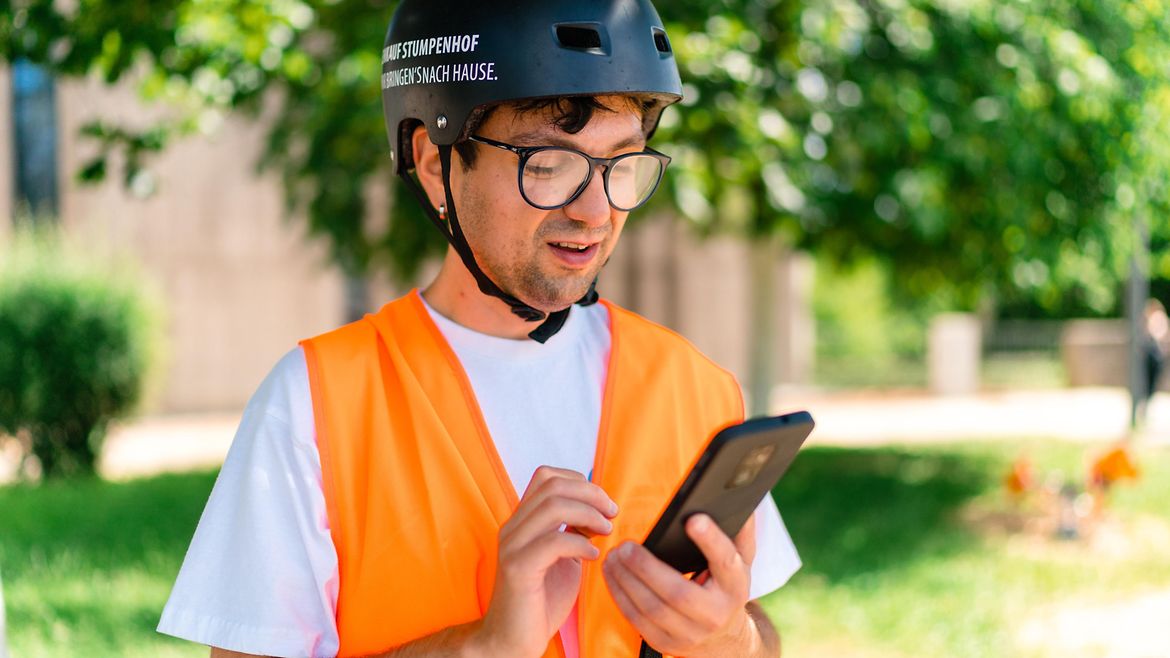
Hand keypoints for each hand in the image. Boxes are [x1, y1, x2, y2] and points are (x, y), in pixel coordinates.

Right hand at [474, 466, 617, 657]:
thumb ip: (575, 531)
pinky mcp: (518, 568)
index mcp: (523, 521)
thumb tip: (599, 511)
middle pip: (552, 485)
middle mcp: (513, 527)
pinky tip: (593, 555)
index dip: (580, 482)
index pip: (547, 476)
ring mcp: (512, 546)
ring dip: (589, 515)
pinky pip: (554, 541)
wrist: (512, 640)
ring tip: (605, 531)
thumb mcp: (564, 558)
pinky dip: (581, 543)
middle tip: (611, 513)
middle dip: (591, 494)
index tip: (604, 504)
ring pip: (553, 507)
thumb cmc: (541, 600)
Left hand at [601, 514, 759, 657]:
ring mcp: (689, 633)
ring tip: (613, 556)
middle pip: (678, 593)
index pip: (725, 562)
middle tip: (625, 545)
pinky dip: (620, 595)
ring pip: (652, 608)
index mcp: (736, 586)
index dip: (710, 541)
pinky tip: (612, 574)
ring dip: (626, 580)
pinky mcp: (665, 643)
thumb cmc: (726, 588)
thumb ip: (740, 529)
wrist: (724, 640)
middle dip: (647, 568)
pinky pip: (636, 619)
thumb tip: (739, 492)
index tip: (693, 520)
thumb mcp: (741, 561)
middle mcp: (715, 614)